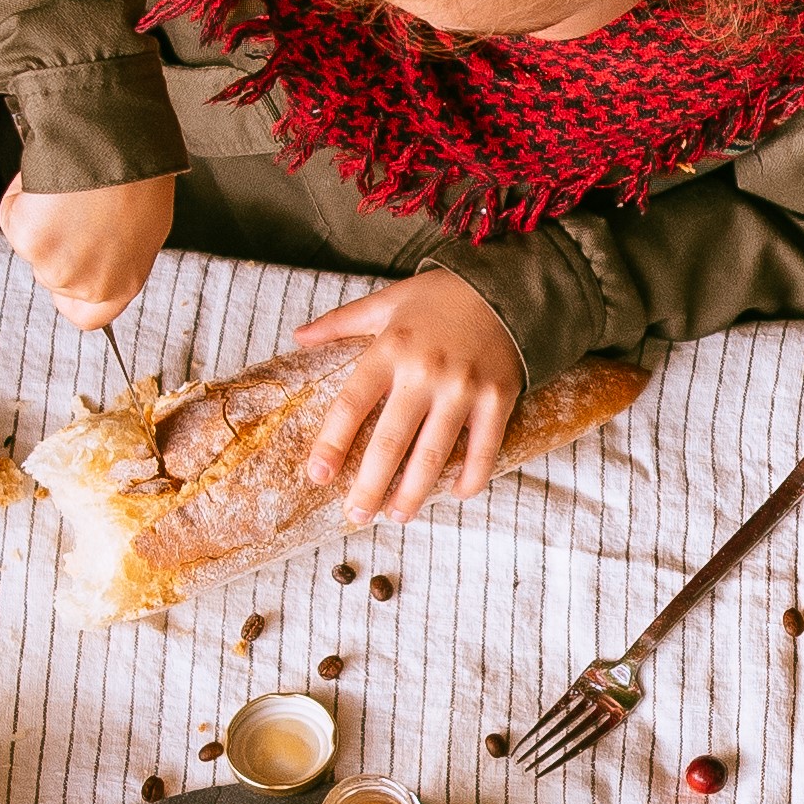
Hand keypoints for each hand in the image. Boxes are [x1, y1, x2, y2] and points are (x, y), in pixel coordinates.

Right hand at [0, 174, 174, 330]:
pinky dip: (22, 196)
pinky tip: (47, 181)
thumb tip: (99, 252)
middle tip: (77, 207)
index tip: (72, 265)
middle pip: (54, 276)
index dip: (73, 292)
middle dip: (58, 243)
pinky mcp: (27, 239)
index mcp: (122, 284)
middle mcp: (88, 284)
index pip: (85, 315)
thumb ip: (117, 254)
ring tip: (68, 190)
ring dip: (40, 218)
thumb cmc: (138, 174)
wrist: (116, 142)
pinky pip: (13, 217)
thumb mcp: (144, 226)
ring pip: (31, 247)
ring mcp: (55, 265)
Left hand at [289, 273, 522, 522]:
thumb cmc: (438, 298)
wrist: (505, 286)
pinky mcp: (498, 398)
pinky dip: (469, 479)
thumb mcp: (386, 302)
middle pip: (390, 442)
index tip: (318, 476)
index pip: (352, 404)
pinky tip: (454, 493)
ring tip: (396, 516)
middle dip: (370, 487)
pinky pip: (483, 450)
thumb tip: (298, 337)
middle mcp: (424, 372)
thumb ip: (340, 322)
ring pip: (434, 455)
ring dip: (412, 494)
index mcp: (390, 349)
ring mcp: (463, 388)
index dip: (332, 444)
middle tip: (356, 517)